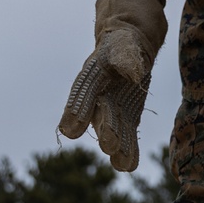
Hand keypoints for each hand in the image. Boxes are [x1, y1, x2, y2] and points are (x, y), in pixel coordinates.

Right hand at [58, 0, 166, 171]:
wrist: (130, 38)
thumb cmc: (125, 37)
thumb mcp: (127, 40)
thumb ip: (126, 55)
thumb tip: (131, 72)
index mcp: (93, 71)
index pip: (84, 91)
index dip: (77, 110)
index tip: (71, 129)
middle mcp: (98, 92)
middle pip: (98, 113)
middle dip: (104, 129)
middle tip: (109, 146)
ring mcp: (110, 105)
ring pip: (112, 127)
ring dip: (117, 145)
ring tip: (122, 164)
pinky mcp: (125, 114)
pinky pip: (126, 132)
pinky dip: (128, 148)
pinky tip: (129, 165)